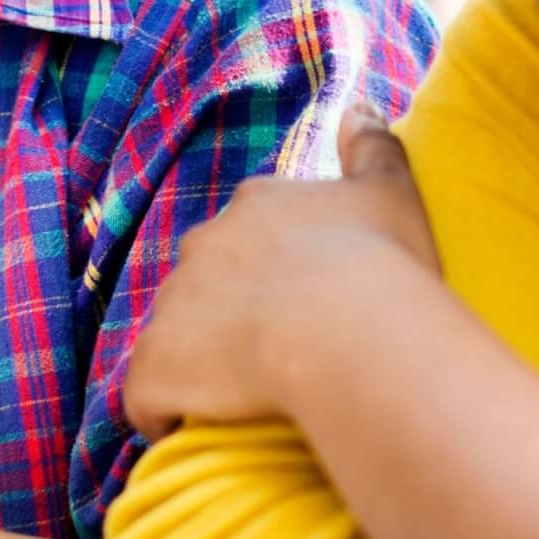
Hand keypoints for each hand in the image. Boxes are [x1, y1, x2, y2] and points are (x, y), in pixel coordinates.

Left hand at [124, 106, 440, 440]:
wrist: (347, 333)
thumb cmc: (382, 267)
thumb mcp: (391, 191)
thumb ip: (373, 145)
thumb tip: (359, 105)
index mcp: (257, 204)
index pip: (252, 234)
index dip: (275, 271)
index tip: (306, 304)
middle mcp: (203, 244)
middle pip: (208, 281)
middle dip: (231, 312)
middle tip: (283, 354)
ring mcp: (171, 305)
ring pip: (177, 337)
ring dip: (201, 364)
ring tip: (247, 401)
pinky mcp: (152, 368)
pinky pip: (147, 399)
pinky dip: (165, 414)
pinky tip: (197, 433)